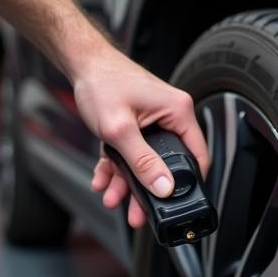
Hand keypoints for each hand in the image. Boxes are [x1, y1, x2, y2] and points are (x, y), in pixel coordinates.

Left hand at [75, 48, 208, 227]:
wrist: (81, 65)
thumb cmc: (102, 83)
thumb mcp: (120, 129)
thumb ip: (142, 161)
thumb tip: (164, 187)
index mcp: (177, 111)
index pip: (196, 154)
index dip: (188, 182)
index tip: (176, 203)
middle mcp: (169, 116)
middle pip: (167, 163)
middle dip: (147, 189)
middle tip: (138, 211)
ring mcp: (152, 121)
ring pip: (145, 162)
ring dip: (127, 181)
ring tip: (113, 197)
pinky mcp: (136, 125)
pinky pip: (131, 153)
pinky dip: (117, 167)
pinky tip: (104, 179)